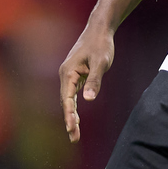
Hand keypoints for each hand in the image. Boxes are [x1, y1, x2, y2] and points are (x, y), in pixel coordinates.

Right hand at [59, 25, 114, 142]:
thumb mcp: (101, 62)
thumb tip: (88, 100)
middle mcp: (66, 75)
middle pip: (65, 102)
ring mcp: (70, 75)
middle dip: (69, 120)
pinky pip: (73, 94)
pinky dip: (74, 107)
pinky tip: (76, 118)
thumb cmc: (101, 44)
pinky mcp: (77, 75)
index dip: (69, 115)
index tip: (71, 129)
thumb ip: (95, 81)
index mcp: (68, 72)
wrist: (100, 29)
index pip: (67, 99)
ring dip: (71, 116)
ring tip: (74, 134)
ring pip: (68, 100)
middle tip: (74, 138)